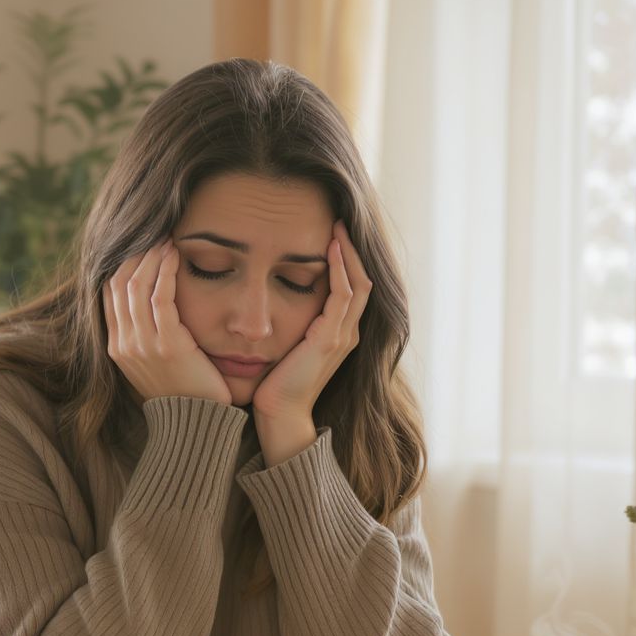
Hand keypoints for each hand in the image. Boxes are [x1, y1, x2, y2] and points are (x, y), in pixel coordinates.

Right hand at [103, 240, 232, 404]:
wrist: (195, 425)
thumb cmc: (183, 392)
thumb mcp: (156, 362)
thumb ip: (148, 335)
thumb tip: (152, 306)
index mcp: (116, 347)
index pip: (109, 294)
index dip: (123, 265)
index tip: (141, 246)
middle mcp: (123, 344)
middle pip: (118, 284)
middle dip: (135, 254)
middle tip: (154, 234)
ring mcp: (141, 345)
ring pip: (136, 286)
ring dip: (151, 257)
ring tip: (166, 239)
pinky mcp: (166, 345)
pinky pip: (159, 297)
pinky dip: (165, 271)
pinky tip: (175, 255)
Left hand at [252, 221, 371, 427]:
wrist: (278, 415)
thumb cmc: (275, 384)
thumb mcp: (287, 346)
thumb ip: (291, 324)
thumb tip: (272, 297)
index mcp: (339, 334)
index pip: (353, 287)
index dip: (347, 260)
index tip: (333, 232)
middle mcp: (347, 334)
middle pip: (362, 281)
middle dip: (353, 250)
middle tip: (341, 220)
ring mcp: (342, 337)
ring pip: (358, 285)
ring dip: (348, 253)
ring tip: (338, 227)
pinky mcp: (329, 341)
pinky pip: (342, 297)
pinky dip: (339, 271)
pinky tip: (329, 250)